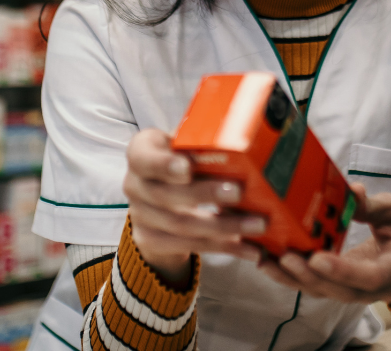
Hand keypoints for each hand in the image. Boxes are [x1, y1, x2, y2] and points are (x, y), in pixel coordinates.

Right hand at [124, 128, 264, 284]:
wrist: (163, 198)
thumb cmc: (185, 161)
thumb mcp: (187, 145)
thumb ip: (206, 142)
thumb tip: (248, 141)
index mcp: (141, 152)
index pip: (143, 156)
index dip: (164, 164)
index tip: (188, 168)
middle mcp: (134, 184)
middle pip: (167, 194)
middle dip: (205, 194)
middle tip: (238, 192)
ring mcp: (140, 215)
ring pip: (182, 225)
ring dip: (223, 226)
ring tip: (256, 224)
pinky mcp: (152, 240)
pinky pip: (190, 247)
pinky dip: (224, 247)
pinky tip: (250, 248)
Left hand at [255, 184, 390, 310]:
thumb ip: (374, 205)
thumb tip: (351, 190)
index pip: (371, 275)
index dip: (343, 270)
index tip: (318, 258)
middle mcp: (379, 287)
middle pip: (341, 291)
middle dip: (310, 276)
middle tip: (284, 257)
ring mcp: (360, 292)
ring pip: (325, 292)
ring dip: (294, 279)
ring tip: (267, 260)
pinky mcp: (344, 288)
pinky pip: (319, 287)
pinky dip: (294, 277)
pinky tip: (271, 263)